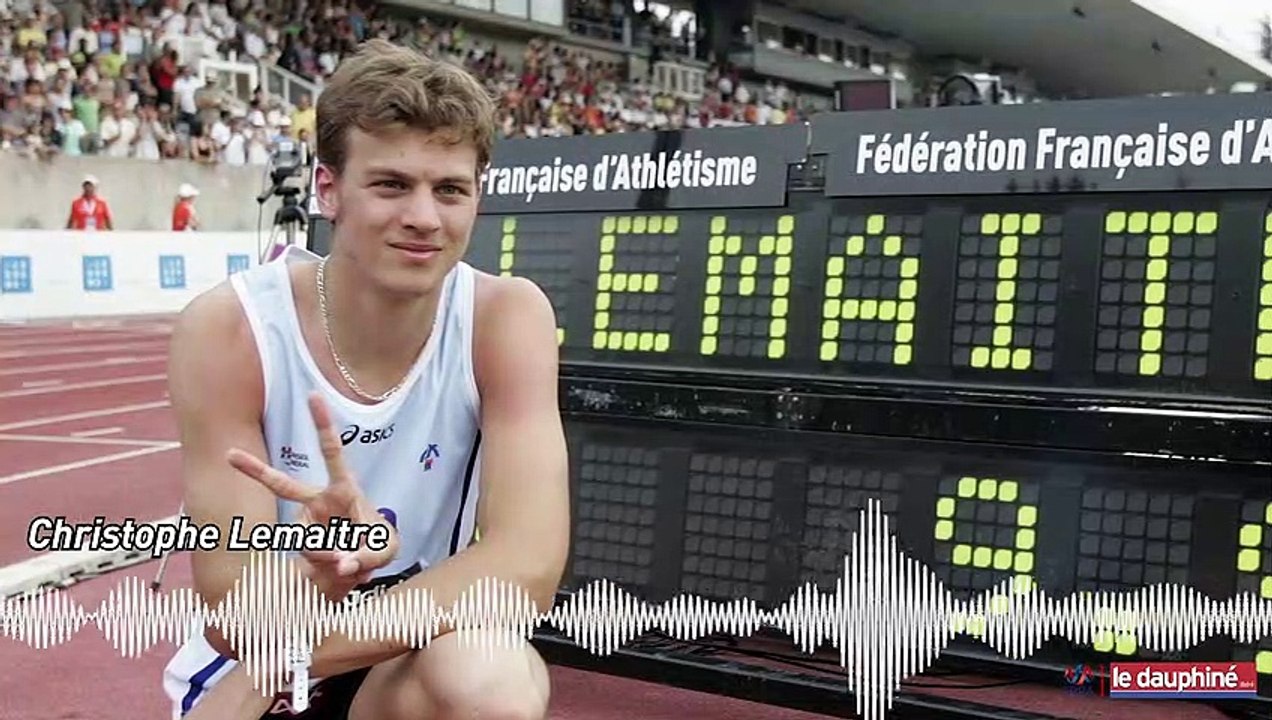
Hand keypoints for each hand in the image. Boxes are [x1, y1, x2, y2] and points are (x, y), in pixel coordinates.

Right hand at [227, 392, 399, 591]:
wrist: (360, 565)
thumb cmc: (375, 543)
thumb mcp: (383, 548)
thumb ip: (367, 554)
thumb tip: (341, 564)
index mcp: (342, 489)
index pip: (332, 452)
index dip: (322, 424)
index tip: (312, 395)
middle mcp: (318, 503)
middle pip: (284, 486)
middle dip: (257, 471)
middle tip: (229, 454)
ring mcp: (306, 525)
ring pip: (305, 541)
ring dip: (328, 555)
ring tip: (351, 561)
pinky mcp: (300, 546)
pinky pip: (309, 559)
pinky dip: (328, 567)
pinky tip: (343, 567)